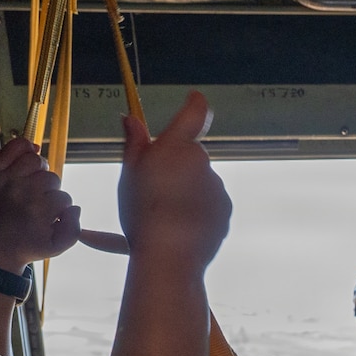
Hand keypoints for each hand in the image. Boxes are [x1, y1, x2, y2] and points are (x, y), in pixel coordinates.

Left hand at [0, 137, 79, 271]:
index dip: (62, 208)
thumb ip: (74, 229)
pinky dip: (23, 145)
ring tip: (36, 182)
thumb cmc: (24, 246)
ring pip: (35, 161)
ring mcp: (6, 180)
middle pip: (51, 178)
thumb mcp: (56, 247)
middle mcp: (22, 192)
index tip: (53, 216)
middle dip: (52, 190)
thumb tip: (75, 208)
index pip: (64, 197)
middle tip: (43, 201)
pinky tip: (31, 151)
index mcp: (38, 210)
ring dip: (41, 170)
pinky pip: (11, 148)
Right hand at [119, 93, 229, 268]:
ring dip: (186, 192)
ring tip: (165, 216)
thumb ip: (134, 143)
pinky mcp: (225, 211)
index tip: (194, 99)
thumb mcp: (130, 173)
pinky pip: (210, 205)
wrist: (170, 256)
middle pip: (190, 156)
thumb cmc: (143, 212)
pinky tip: (179, 228)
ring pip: (200, 183)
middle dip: (176, 166)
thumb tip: (132, 118)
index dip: (195, 104)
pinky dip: (197, 212)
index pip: (195, 112)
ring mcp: (217, 187)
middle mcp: (203, 162)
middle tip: (155, 188)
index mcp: (178, 146)